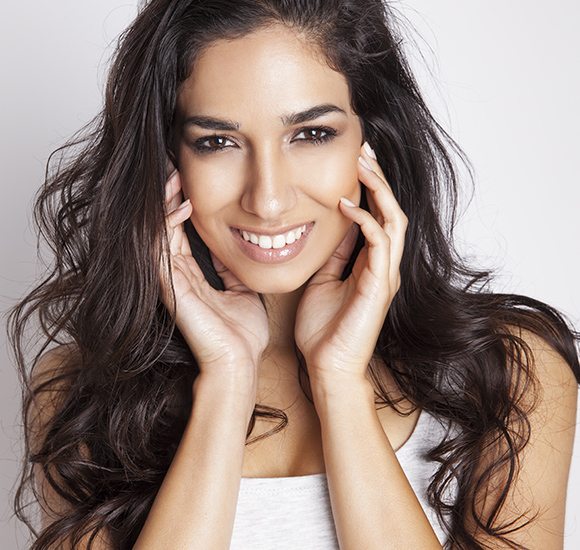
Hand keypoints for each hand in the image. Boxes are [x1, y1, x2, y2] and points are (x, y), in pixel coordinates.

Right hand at [160, 170, 268, 390]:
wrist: (238, 363)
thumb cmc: (241, 334)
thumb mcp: (242, 289)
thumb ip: (233, 267)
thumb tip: (241, 244)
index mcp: (190, 272)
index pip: (179, 228)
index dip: (181, 200)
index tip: (189, 174)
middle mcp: (175, 273)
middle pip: (164, 223)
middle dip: (169, 193)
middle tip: (176, 164)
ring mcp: (169, 280)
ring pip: (157, 231)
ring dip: (165, 202)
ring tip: (175, 175)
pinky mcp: (169, 288)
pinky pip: (160, 249)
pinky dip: (168, 225)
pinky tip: (182, 206)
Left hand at [294, 143, 406, 386]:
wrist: (327, 366)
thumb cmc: (323, 330)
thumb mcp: (324, 281)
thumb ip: (334, 256)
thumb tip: (333, 228)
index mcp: (371, 264)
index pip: (378, 216)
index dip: (370, 187)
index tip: (356, 161)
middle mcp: (384, 266)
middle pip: (392, 210)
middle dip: (378, 179)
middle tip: (363, 150)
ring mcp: (385, 275)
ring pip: (394, 220)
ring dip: (378, 190)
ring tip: (362, 165)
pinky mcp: (379, 285)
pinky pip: (380, 243)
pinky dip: (365, 220)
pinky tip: (347, 205)